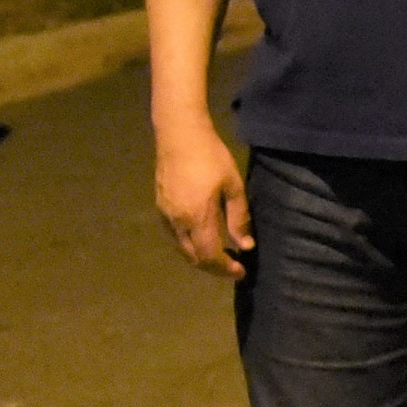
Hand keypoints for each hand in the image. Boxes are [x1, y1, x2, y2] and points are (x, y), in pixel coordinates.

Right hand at [154, 120, 251, 276]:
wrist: (179, 134)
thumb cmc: (211, 157)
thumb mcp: (233, 186)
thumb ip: (239, 218)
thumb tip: (245, 245)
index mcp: (197, 218)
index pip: (210, 257)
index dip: (226, 269)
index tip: (241, 271)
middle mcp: (177, 222)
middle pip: (194, 258)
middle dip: (214, 267)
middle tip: (233, 266)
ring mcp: (165, 215)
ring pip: (182, 249)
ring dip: (201, 257)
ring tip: (220, 254)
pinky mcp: (160, 207)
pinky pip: (175, 236)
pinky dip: (190, 244)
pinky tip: (203, 236)